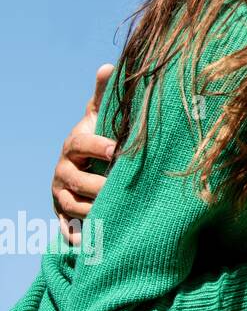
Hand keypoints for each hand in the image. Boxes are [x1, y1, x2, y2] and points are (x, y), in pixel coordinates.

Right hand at [52, 64, 115, 245]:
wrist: (81, 163)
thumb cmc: (98, 137)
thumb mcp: (99, 116)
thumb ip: (103, 95)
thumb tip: (108, 65)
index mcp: (74, 145)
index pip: (83, 144)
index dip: (101, 146)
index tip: (120, 150)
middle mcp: (63, 170)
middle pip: (77, 180)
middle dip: (99, 185)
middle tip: (120, 189)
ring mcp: (61, 194)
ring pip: (73, 205)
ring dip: (92, 211)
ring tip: (114, 214)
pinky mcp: (63, 214)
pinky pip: (67, 228)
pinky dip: (76, 236)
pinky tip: (88, 245)